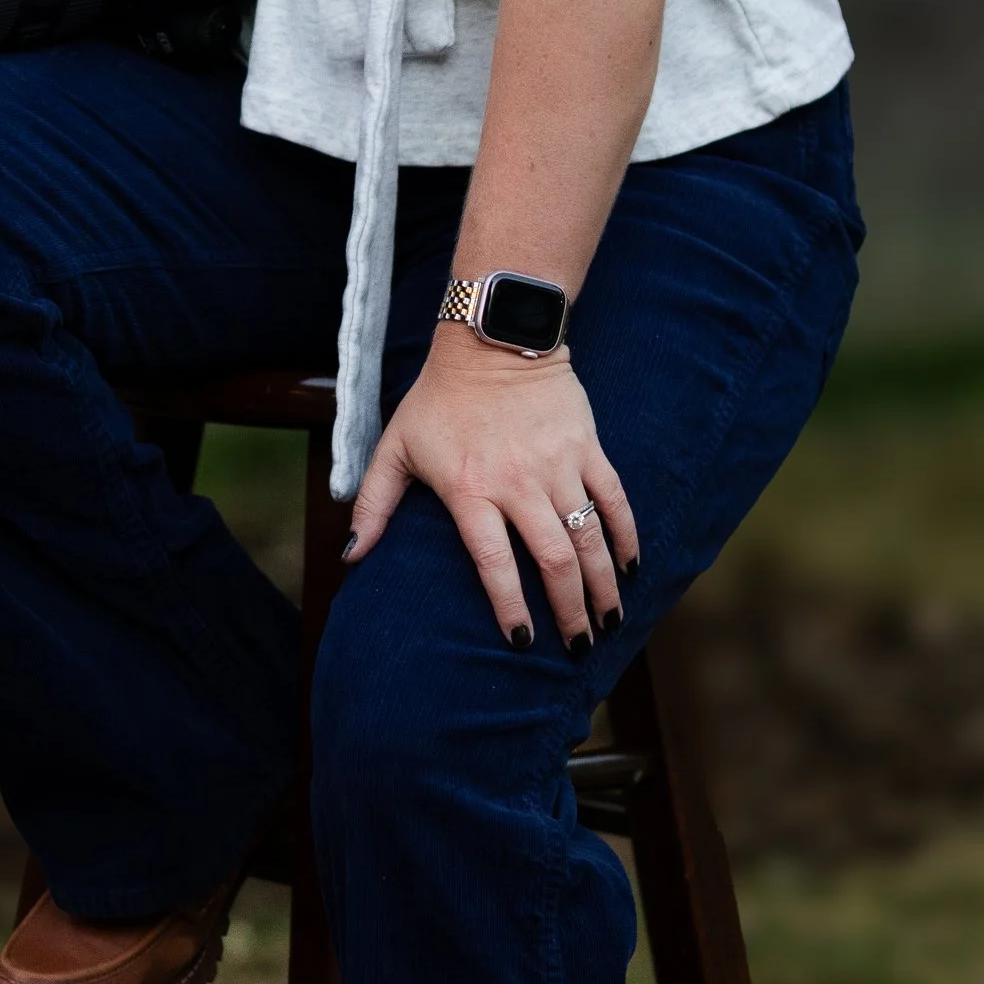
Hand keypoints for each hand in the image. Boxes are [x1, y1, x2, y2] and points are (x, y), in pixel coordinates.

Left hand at [345, 331, 638, 652]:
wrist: (492, 338)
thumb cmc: (438, 398)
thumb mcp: (395, 447)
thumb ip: (373, 504)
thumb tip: (352, 556)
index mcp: (470, 490)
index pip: (494, 562)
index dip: (510, 606)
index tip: (523, 640)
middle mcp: (518, 483)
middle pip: (553, 560)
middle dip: (570, 610)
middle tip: (579, 645)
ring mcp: (557, 464)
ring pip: (588, 536)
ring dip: (603, 584)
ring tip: (610, 619)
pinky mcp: (587, 447)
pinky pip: (613, 498)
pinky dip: (625, 535)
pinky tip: (631, 566)